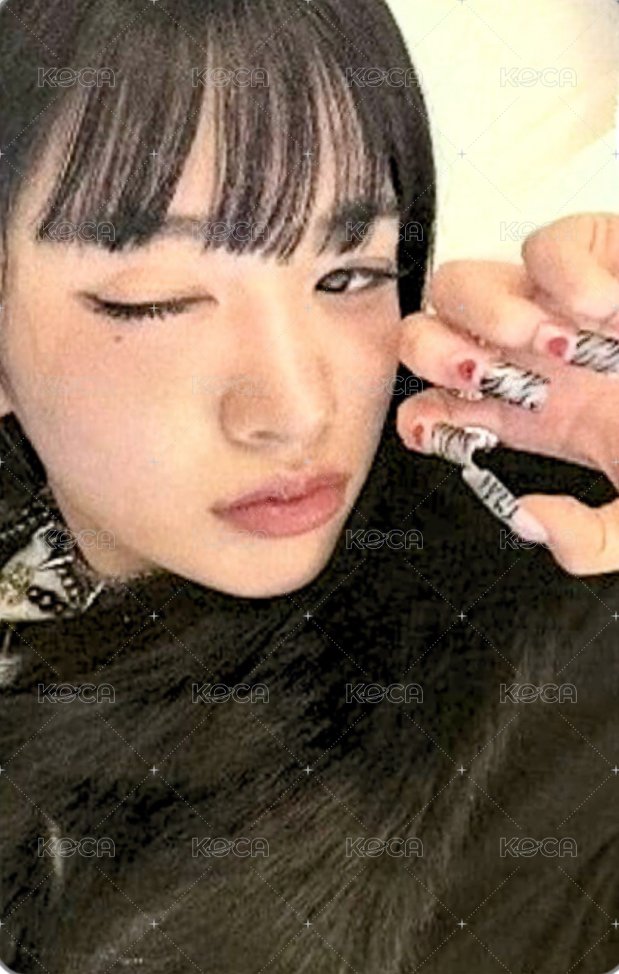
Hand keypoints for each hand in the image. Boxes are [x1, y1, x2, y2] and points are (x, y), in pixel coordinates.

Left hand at [396, 213, 618, 575]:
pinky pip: (549, 242)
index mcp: (534, 416)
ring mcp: (561, 307)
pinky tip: (598, 309)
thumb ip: (591, 543)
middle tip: (485, 379)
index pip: (440, 409)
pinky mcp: (605, 256)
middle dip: (434, 356)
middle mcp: (533, 360)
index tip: (449, 434)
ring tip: (549, 345)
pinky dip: (560, 270)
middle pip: (427, 337)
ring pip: (464, 283)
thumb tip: (528, 520)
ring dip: (485, 313)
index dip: (424, 419)